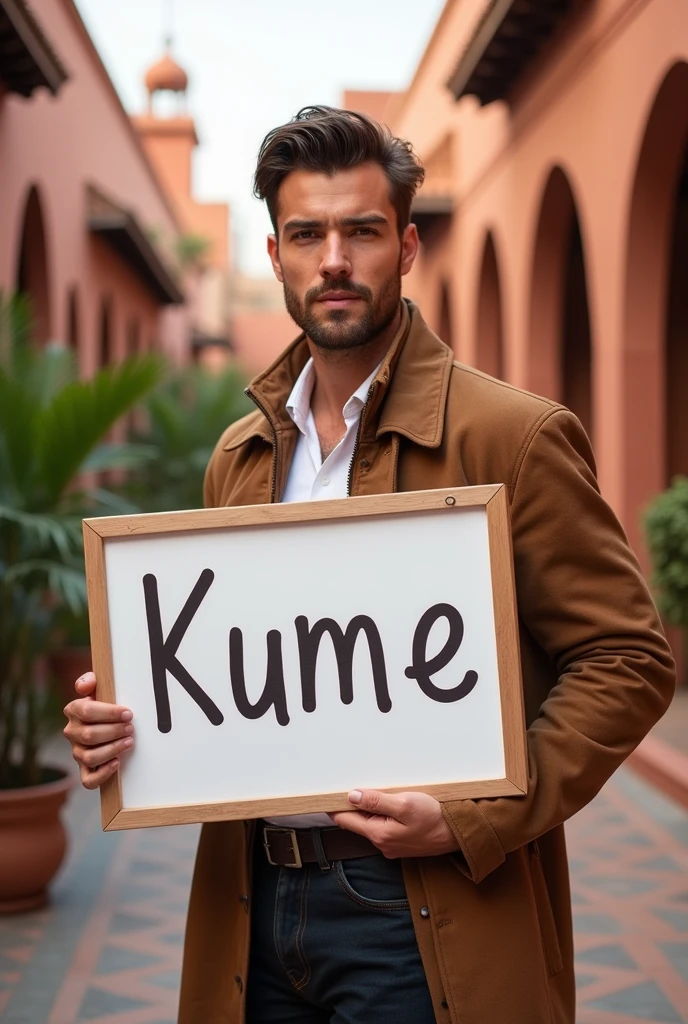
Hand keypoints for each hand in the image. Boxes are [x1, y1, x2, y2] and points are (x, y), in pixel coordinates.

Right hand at [63, 672, 133, 790]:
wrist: (107, 720)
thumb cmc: (105, 703)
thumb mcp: (99, 687)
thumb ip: (90, 681)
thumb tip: (87, 685)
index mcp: (74, 710)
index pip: (86, 711)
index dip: (109, 713)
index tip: (128, 713)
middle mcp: (72, 732)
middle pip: (89, 735)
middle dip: (113, 731)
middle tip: (130, 728)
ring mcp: (77, 752)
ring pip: (89, 757)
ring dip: (112, 750)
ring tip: (128, 742)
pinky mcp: (85, 769)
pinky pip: (88, 779)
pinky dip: (103, 774)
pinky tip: (117, 763)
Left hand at [330, 789, 459, 857]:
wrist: (458, 833)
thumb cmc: (434, 817)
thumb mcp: (403, 803)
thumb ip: (375, 801)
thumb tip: (351, 796)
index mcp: (378, 834)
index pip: (345, 820)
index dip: (336, 805)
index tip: (330, 792)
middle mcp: (382, 844)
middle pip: (357, 821)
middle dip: (356, 804)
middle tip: (359, 784)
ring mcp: (391, 845)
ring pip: (371, 823)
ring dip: (372, 808)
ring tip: (382, 793)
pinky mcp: (401, 843)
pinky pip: (384, 826)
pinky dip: (384, 815)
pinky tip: (394, 804)